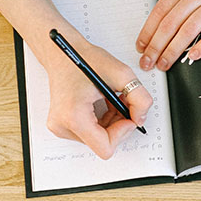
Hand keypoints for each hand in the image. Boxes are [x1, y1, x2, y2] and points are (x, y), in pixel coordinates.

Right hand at [36, 30, 153, 158]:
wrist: (62, 53)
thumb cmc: (83, 59)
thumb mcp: (121, 74)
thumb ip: (139, 98)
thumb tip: (140, 119)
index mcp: (73, 115)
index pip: (105, 147)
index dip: (122, 132)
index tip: (127, 115)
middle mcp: (63, 125)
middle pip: (103, 144)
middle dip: (118, 124)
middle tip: (121, 102)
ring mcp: (61, 127)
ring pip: (98, 140)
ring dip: (111, 122)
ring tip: (110, 100)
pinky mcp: (62, 126)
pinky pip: (91, 134)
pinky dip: (102, 121)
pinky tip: (102, 104)